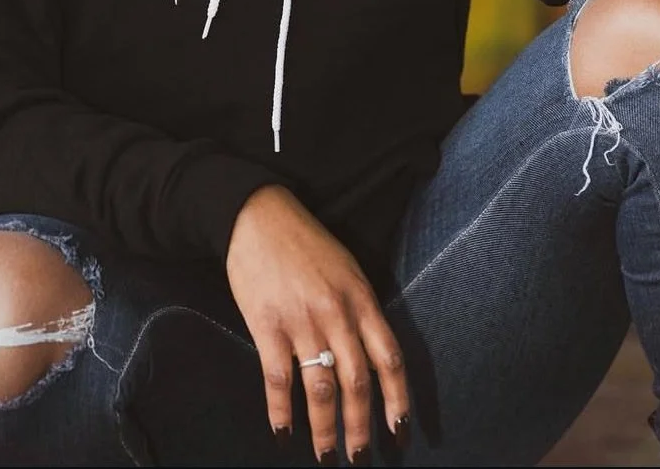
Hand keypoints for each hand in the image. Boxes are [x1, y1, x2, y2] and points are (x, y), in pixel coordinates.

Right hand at [226, 185, 409, 464]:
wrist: (259, 215)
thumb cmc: (305, 242)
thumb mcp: (347, 269)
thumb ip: (360, 310)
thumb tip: (371, 357)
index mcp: (361, 298)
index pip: (389, 358)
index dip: (397, 400)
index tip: (400, 432)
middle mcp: (336, 312)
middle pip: (358, 381)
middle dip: (361, 426)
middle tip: (360, 457)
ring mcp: (301, 319)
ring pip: (320, 387)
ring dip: (325, 428)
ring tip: (326, 454)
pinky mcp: (267, 324)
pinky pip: (278, 378)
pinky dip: (281, 411)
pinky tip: (283, 432)